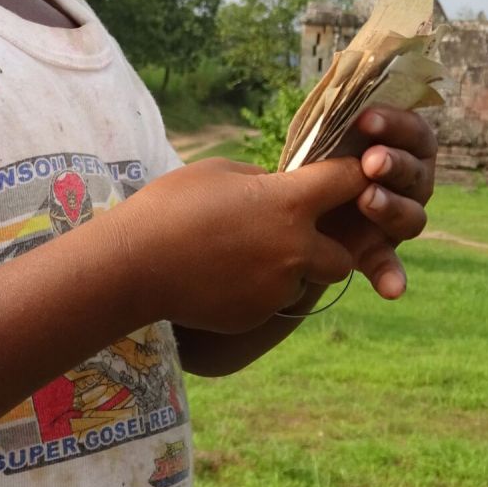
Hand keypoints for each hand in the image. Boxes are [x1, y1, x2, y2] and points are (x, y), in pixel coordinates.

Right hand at [118, 156, 367, 334]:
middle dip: (329, 250)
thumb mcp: (218, 172)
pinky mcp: (258, 314)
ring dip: (288, 272)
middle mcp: (295, 248)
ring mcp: (278, 287)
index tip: (349, 178)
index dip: (352, 178)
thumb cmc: (172, 206)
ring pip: (304, 282)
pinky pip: (272, 301)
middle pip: (344, 257)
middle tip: (294, 239)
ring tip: (241, 256)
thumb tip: (277, 188)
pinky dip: (257, 290)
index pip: (347, 183)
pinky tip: (221, 277)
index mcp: (288, 203)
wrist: (135, 264)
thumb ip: (260, 180)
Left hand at [321, 105, 436, 299]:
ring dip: (391, 208)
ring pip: (410, 216)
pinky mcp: (379, 252)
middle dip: (394, 165)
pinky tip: (391, 289)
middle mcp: (407, 184)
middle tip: (371, 162)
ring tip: (368, 201)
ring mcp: (396, 219)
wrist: (292, 211)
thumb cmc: (315, 161)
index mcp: (400, 148)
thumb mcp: (324, 140)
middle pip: (415, 173)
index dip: (395, 124)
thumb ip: (336, 123)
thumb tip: (332, 96)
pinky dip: (391, 277)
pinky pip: (390, 265)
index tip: (367, 119)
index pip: (413, 132)